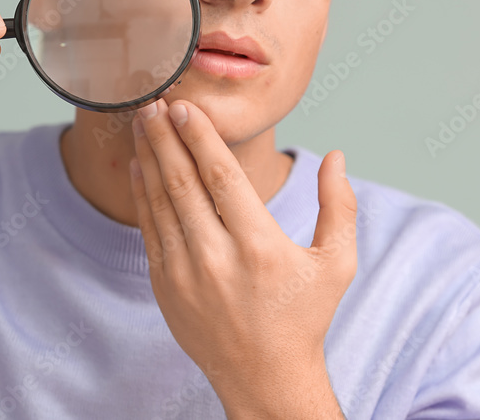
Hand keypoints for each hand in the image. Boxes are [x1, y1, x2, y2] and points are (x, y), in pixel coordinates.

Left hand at [129, 98, 356, 417]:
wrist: (264, 378)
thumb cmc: (304, 316)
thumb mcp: (337, 263)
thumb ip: (340, 206)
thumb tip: (336, 156)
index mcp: (260, 247)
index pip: (222, 177)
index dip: (199, 137)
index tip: (184, 107)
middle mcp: (217, 258)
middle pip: (183, 182)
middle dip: (165, 137)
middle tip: (154, 101)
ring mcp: (185, 274)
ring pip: (160, 202)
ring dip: (149, 158)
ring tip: (142, 123)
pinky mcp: (165, 286)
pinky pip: (149, 229)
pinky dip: (142, 194)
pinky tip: (139, 166)